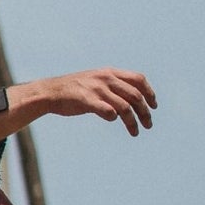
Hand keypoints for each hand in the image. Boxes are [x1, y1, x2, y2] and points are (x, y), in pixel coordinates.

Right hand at [16, 69, 156, 136]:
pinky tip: (113, 120)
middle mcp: (106, 79)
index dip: (149, 93)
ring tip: (136, 131)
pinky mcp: (87, 100)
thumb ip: (113, 87)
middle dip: (145, 112)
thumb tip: (129, 101)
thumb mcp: (96, 81)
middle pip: (135, 96)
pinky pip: (107, 110)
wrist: (50, 92)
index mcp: (110, 73)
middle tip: (148, 124)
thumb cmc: (74, 90)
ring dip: (133, 121)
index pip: (139, 79)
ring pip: (125, 107)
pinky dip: (114, 117)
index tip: (153, 106)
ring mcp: (97, 89)